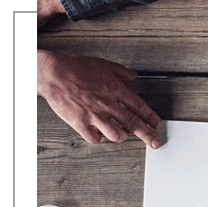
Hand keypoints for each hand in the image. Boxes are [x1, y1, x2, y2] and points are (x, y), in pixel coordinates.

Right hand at [37, 50, 161, 146]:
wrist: (52, 73)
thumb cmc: (75, 67)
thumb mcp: (102, 64)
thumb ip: (120, 71)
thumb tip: (133, 76)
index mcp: (114, 89)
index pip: (138, 106)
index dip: (150, 117)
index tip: (156, 124)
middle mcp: (107, 103)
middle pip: (133, 123)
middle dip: (147, 134)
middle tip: (155, 142)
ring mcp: (94, 115)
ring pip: (116, 134)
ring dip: (122, 136)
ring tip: (123, 134)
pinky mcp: (81, 123)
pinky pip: (95, 138)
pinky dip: (98, 138)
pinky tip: (98, 133)